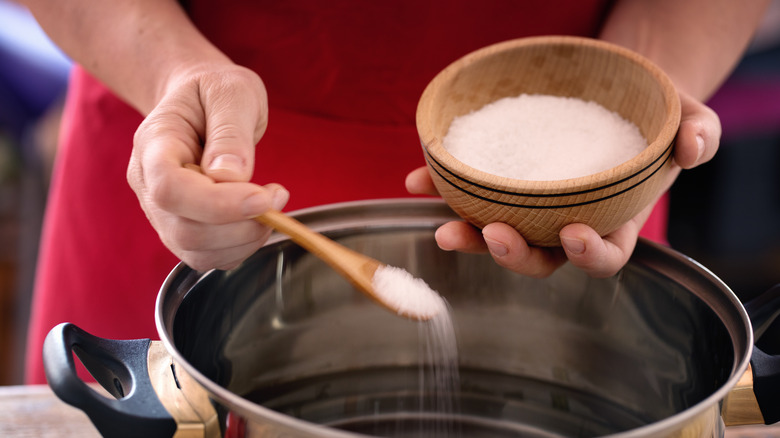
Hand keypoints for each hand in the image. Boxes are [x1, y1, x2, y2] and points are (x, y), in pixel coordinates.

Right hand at [127, 64, 288, 270]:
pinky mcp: (183, 229)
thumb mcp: (232, 92)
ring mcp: (162, 212)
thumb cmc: (214, 91)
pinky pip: (208, 258)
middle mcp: (148, 184)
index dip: (217, 204)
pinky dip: (241, 247)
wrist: (200, 101)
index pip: (170, 190)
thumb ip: (231, 131)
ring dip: (245, 239)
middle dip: (242, 224)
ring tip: (271, 204)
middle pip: (185, 230)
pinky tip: (257, 218)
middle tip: (277, 195)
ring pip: (197, 251)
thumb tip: (232, 176)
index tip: (263, 197)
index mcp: (153, 145)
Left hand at [406, 90, 720, 277]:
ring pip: (498, 236)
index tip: (572, 236)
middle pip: (540, 258)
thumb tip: (691, 146)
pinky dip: (443, 190)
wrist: (617, 93)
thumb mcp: (689, 117)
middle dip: (515, 255)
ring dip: (469, 236)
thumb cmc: (655, 115)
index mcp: (614, 219)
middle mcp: (568, 223)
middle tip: (493, 234)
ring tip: (443, 224)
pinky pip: (471, 196)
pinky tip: (418, 180)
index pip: (603, 256)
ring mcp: (532, 207)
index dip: (588, 256)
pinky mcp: (503, 185)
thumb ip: (699, 133)